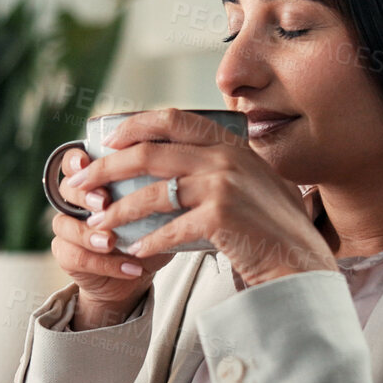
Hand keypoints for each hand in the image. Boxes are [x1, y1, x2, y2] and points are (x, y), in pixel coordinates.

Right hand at [50, 147, 173, 329]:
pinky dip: (105, 263)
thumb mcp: (159, 207)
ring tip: (112, 242)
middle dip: (85, 195)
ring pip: (63, 224)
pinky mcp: (65, 255)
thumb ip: (160, 187)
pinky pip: (75, 256)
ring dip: (90, 233)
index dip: (76, 160)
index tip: (87, 162)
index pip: (75, 161)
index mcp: (95, 179)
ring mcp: (68, 227)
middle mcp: (76, 200)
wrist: (138, 271)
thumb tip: (181, 169)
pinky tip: (131, 268)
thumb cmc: (150, 230)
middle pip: (66, 188)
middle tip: (104, 202)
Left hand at [61, 108, 337, 286]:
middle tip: (80, 184)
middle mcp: (225, 158)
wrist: (302, 263)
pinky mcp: (219, 217)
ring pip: (151, 193)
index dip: (133, 126)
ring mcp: (223, 186)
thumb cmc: (276, 229)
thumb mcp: (256, 182)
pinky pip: (168, 229)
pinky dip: (147, 242)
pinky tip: (133, 251)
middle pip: (148, 153)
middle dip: (106, 168)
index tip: (107, 141)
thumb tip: (180, 163)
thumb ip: (224, 166)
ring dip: (118, 210)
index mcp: (231, 144)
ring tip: (98, 224)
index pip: (173, 119)